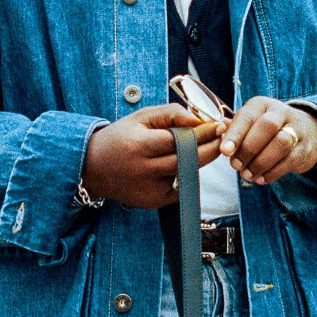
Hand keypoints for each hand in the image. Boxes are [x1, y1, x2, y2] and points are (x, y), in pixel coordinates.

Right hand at [82, 105, 223, 209]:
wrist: (93, 167)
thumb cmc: (120, 137)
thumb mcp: (141, 117)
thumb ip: (170, 113)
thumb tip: (197, 118)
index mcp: (140, 145)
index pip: (180, 140)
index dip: (203, 133)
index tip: (219, 125)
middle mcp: (145, 170)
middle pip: (189, 161)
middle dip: (211, 148)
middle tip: (224, 137)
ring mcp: (149, 189)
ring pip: (187, 175)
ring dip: (201, 161)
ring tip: (209, 147)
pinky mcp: (153, 202)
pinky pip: (180, 189)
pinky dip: (187, 176)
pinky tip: (187, 164)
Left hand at [219, 97, 316, 185]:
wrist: (306, 131)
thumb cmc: (267, 129)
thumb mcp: (252, 123)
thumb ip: (235, 129)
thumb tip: (219, 136)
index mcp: (262, 104)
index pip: (247, 116)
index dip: (235, 134)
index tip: (224, 151)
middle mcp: (280, 112)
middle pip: (267, 126)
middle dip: (249, 148)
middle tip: (236, 165)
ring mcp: (296, 129)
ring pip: (281, 143)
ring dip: (261, 162)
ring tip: (248, 175)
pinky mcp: (305, 147)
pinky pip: (290, 160)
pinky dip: (273, 172)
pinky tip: (261, 178)